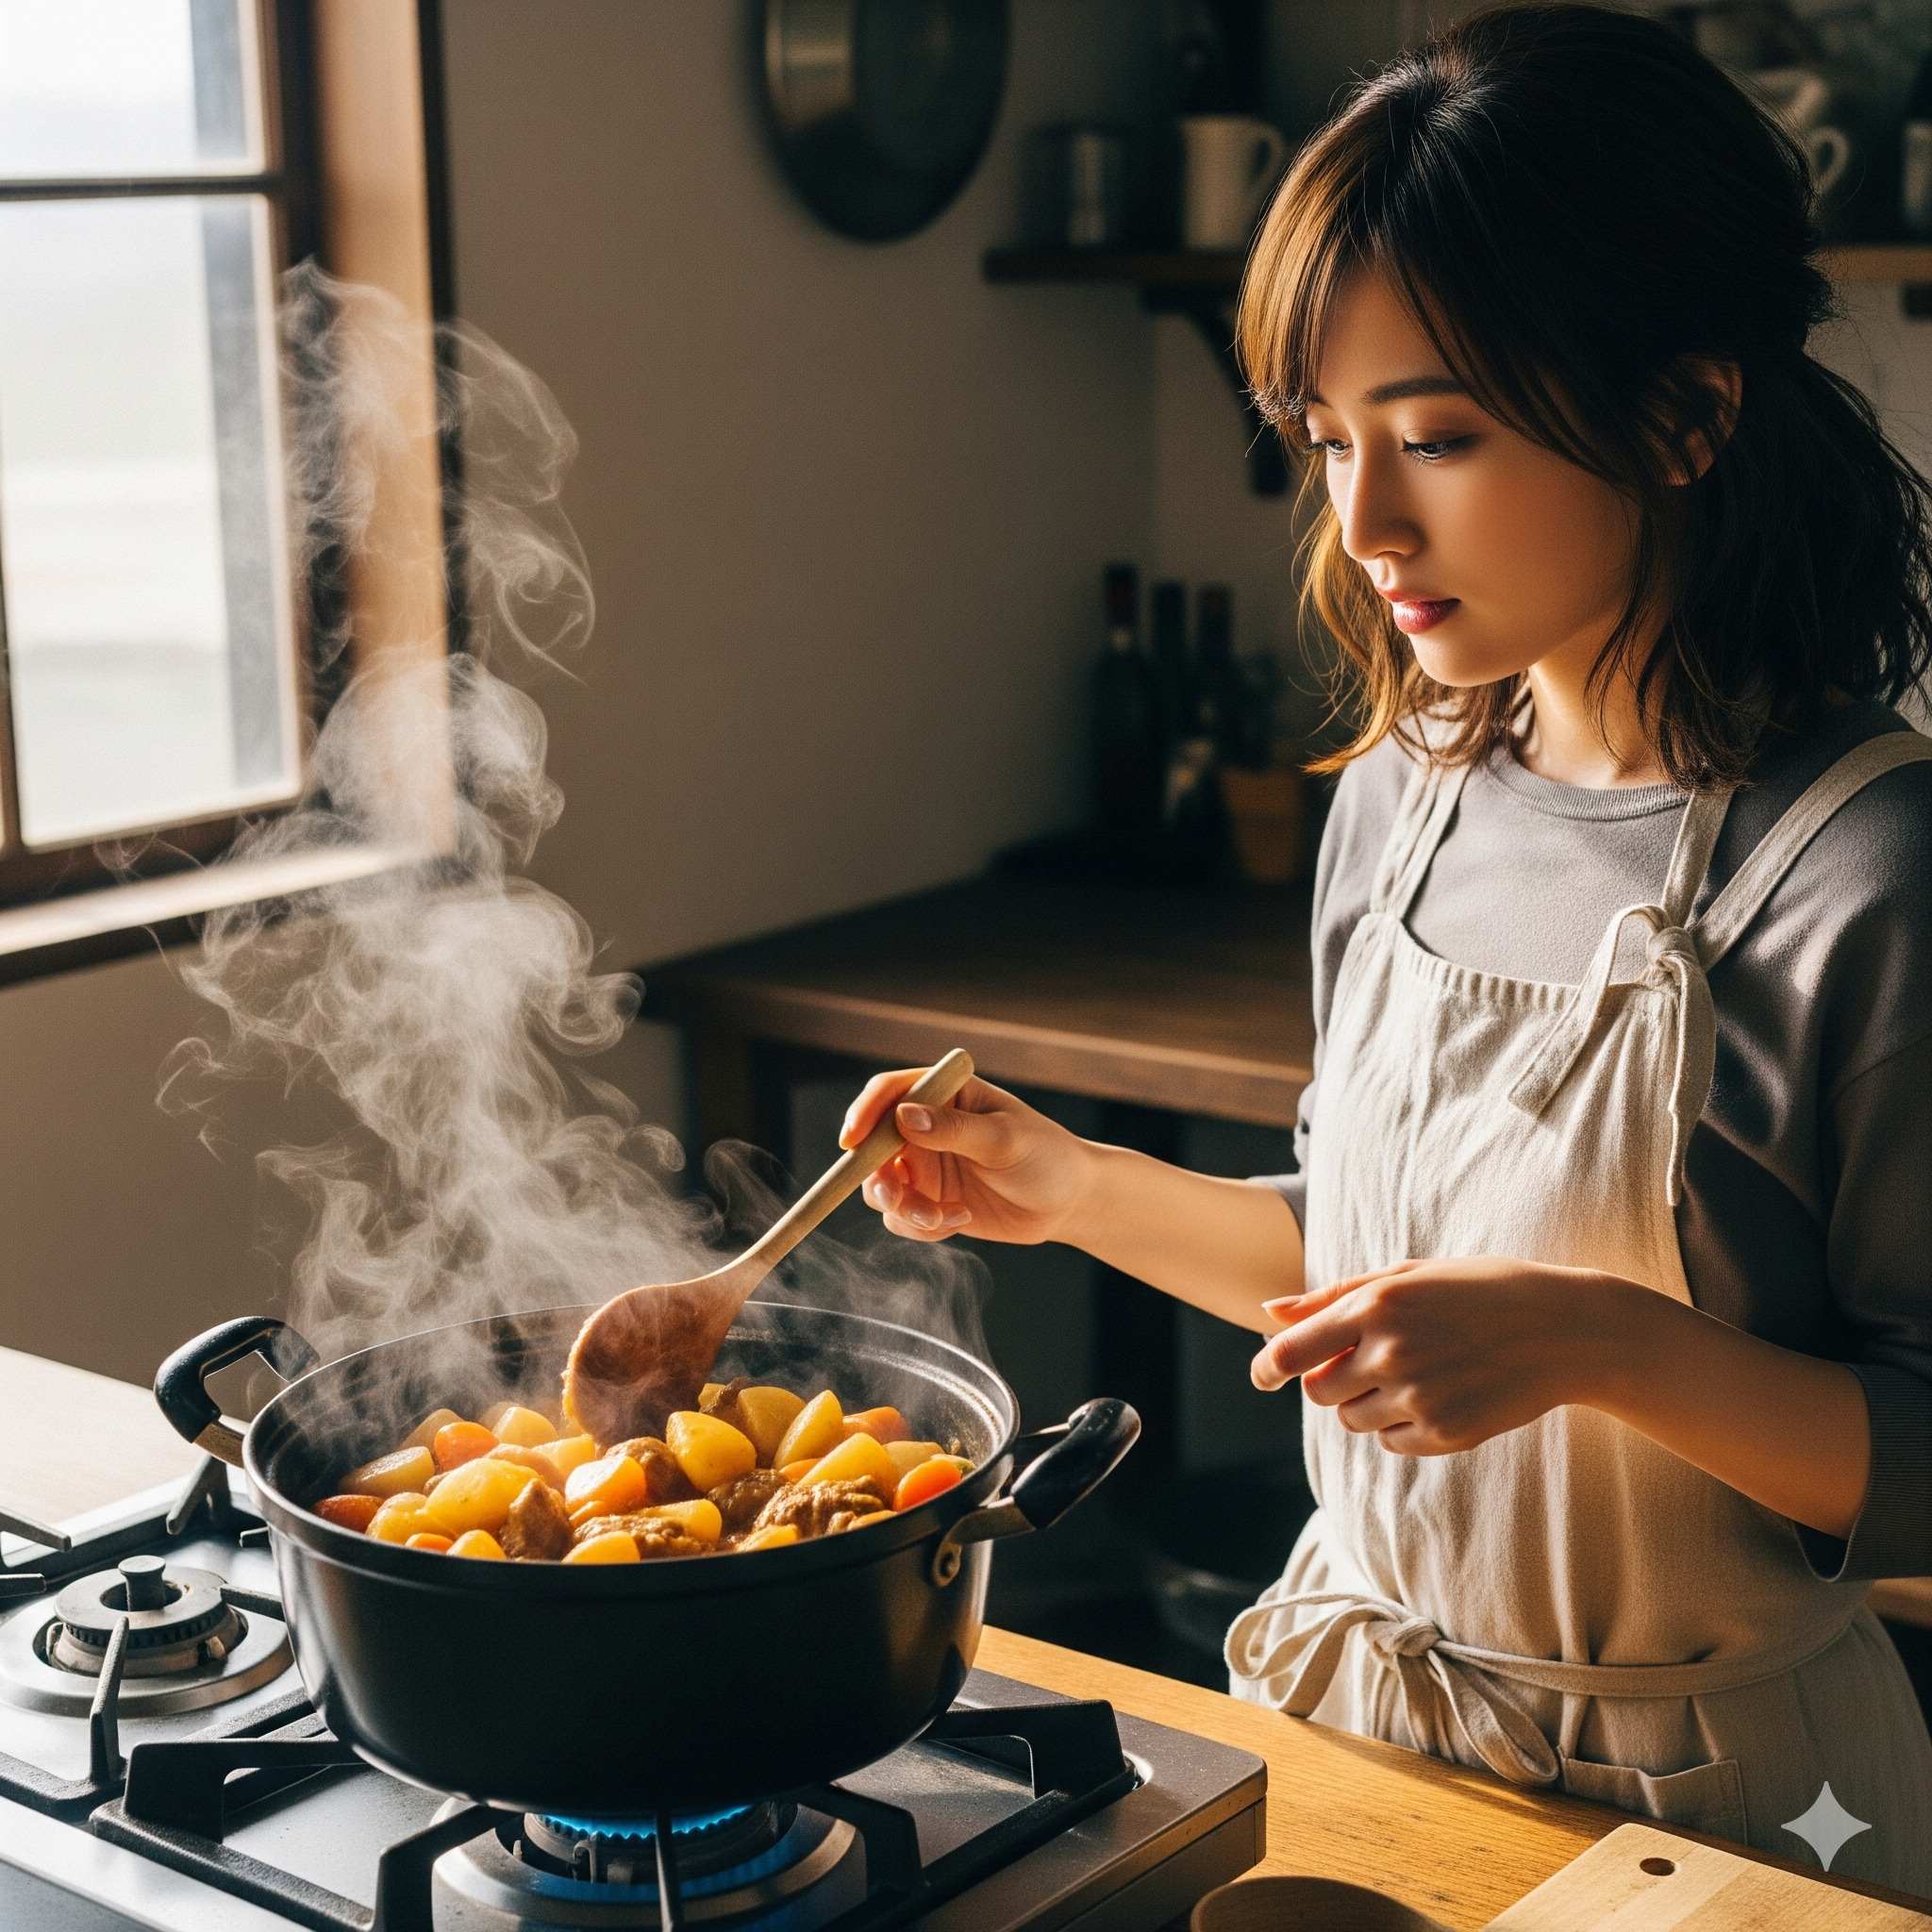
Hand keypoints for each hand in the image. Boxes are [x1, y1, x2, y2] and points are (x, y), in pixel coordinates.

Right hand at [839, 1068, 1093, 1246]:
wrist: (1068, 1202)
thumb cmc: (1046, 1156)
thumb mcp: (1006, 1139)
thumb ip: (956, 1130)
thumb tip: (905, 1117)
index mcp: (945, 1095)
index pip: (890, 1092)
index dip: (864, 1113)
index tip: (852, 1142)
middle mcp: (926, 1127)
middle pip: (873, 1145)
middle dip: (877, 1175)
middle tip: (896, 1196)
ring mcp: (925, 1165)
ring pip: (881, 1187)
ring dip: (903, 1207)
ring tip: (942, 1218)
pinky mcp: (929, 1200)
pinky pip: (900, 1217)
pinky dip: (921, 1226)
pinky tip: (960, 1219)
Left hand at [1248, 1256, 1628, 1454]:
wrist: (1562, 1329)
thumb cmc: (1478, 1289)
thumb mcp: (1406, 1275)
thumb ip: (1332, 1295)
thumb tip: (1269, 1312)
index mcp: (1374, 1305)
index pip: (1288, 1352)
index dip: (1266, 1368)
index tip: (1264, 1375)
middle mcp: (1389, 1353)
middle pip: (1318, 1391)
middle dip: (1331, 1379)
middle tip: (1373, 1358)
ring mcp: (1417, 1398)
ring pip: (1352, 1420)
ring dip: (1366, 1403)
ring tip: (1416, 1371)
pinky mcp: (1444, 1433)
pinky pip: (1392, 1443)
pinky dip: (1402, 1426)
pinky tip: (1440, 1394)